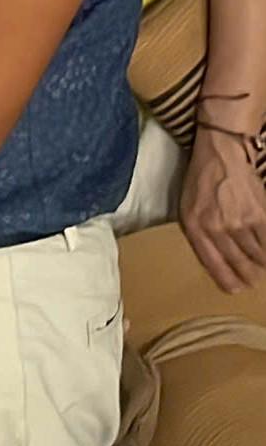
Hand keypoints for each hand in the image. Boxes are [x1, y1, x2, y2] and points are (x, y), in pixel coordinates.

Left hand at [180, 127, 265, 291]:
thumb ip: (200, 234)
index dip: (226, 280)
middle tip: (252, 281)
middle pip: (238, 264)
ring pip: (257, 257)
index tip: (235, 289)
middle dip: (248, 276)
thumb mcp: (188, 208)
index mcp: (196, 226)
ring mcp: (240, 222)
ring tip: (261, 265)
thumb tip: (216, 259)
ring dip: (261, 264)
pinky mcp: (260, 215)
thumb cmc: (201, 182)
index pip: (212, 263)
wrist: (221, 156)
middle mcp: (217, 227)